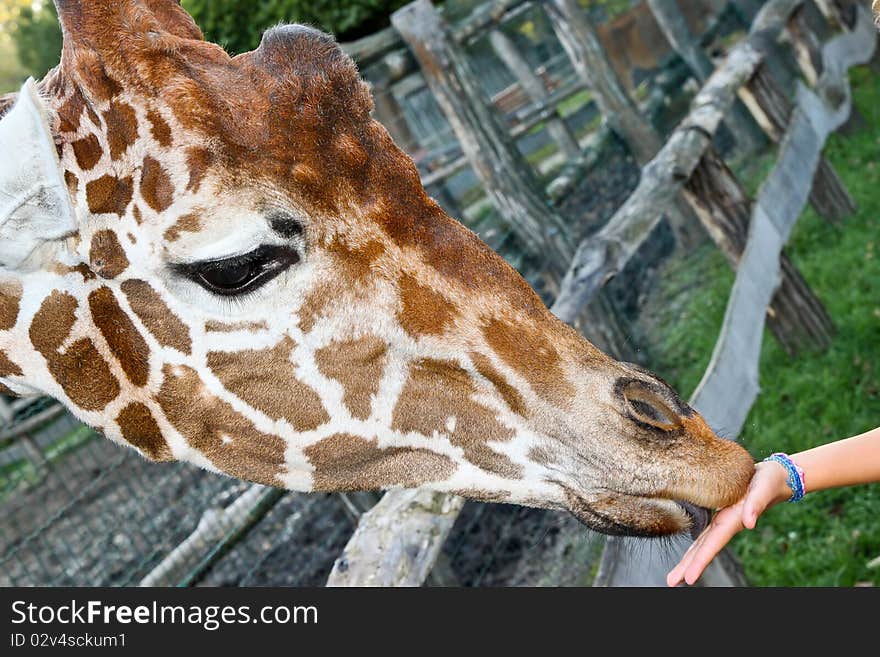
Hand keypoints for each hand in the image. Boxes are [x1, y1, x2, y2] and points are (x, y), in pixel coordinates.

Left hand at [666, 460, 791, 585]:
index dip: (700, 561)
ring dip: (689, 560)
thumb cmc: (770, 481)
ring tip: (675, 576)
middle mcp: (726, 523)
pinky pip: (704, 531)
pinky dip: (696, 545)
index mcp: (733, 520)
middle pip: (704, 549)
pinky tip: (689, 554)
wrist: (775, 475)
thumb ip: (757, 504)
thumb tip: (749, 523)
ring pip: (702, 543)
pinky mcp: (721, 512)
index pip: (713, 544)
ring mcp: (723, 520)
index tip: (688, 579)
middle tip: (671, 582)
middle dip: (688, 566)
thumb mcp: (764, 488)